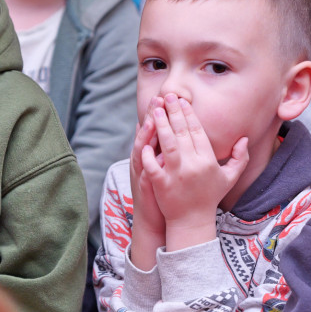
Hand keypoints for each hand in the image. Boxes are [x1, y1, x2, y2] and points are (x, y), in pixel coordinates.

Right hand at [129, 100, 165, 269]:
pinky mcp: (146, 184)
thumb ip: (165, 147)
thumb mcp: (162, 165)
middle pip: (148, 133)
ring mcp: (144, 170)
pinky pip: (144, 170)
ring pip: (142, 148)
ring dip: (146, 133)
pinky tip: (147, 150)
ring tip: (151, 118)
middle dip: (153, 116)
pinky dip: (145, 160)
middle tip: (158, 98)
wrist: (156, 216)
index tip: (165, 96)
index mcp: (153, 151)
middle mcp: (145, 158)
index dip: (159, 112)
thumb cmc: (163, 189)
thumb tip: (168, 128)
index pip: (156, 127)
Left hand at [142, 93, 247, 250]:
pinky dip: (149, 154)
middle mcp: (192, 165)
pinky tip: (145, 140)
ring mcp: (176, 175)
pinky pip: (153, 165)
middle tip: (167, 96)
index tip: (182, 101)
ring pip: (167, 144)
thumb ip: (240, 157)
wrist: (192, 222)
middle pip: (182, 133)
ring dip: (161, 125)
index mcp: (207, 161)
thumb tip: (244, 138)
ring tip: (155, 110)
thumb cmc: (210, 197)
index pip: (197, 132)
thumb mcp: (229, 178)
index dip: (189, 115)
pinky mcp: (161, 184)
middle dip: (174, 112)